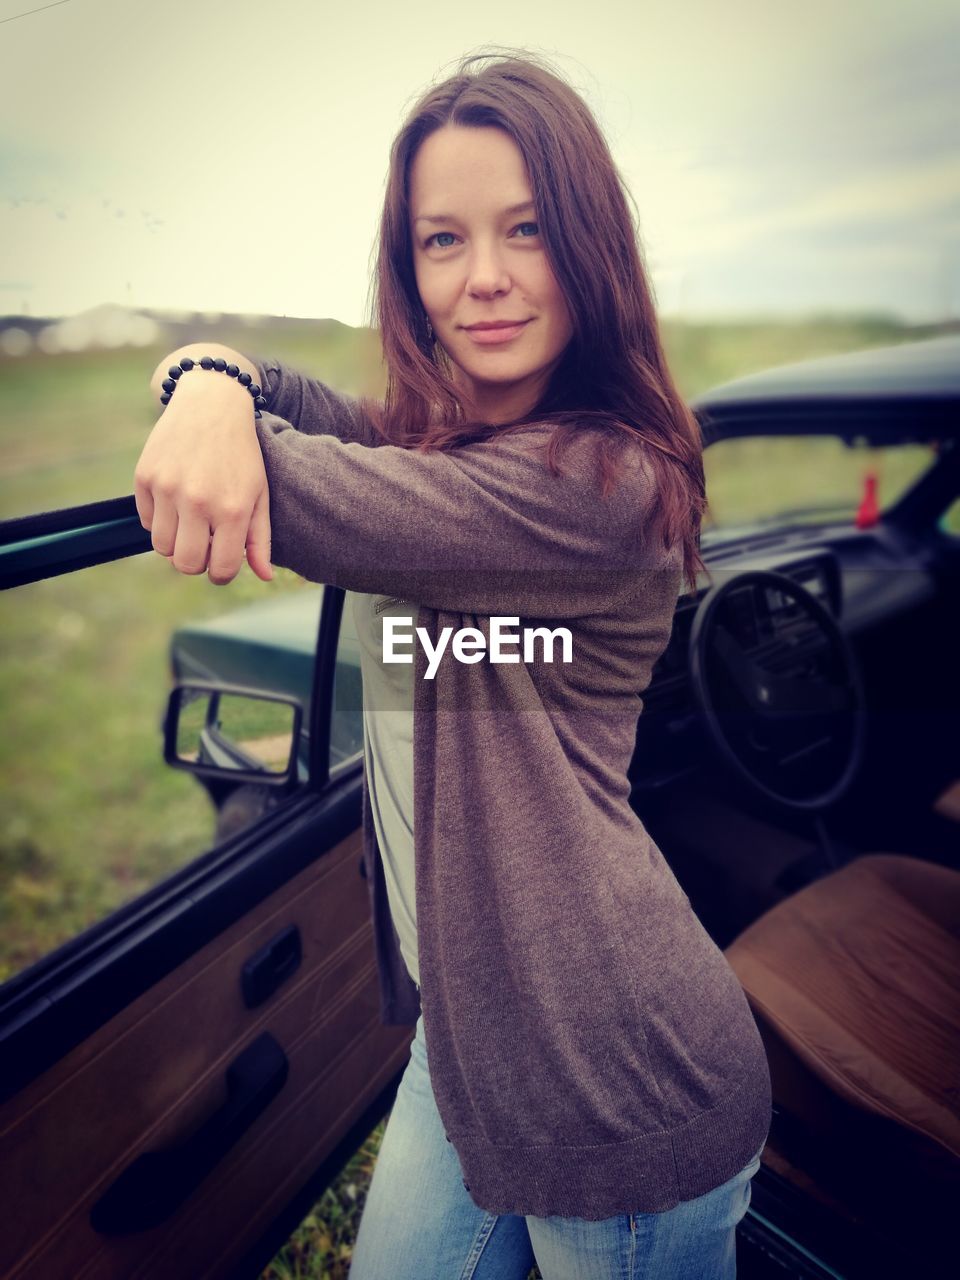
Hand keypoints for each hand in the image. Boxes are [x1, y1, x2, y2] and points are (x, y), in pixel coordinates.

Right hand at [134, 376, 273, 584]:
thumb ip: (260, 539)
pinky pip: (147, 521)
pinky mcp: (145, 476)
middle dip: (196, 562)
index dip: (222, 573)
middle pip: (186, 564)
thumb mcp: (259, 493)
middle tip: (205, 544)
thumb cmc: (241, 454)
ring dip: (176, 542)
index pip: (221, 569)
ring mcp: (168, 488)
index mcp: (232, 509)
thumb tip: (264, 577)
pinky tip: (176, 500)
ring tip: (190, 523)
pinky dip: (160, 520)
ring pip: (162, 547)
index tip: (222, 562)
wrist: (211, 403)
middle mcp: (198, 501)